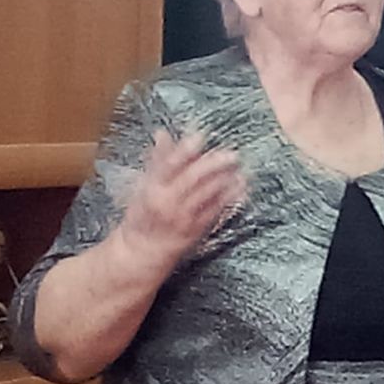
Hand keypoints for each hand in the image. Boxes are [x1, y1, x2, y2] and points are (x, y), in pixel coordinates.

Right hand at [117, 132, 244, 276]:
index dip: (185, 150)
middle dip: (214, 164)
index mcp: (153, 188)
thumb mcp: (144, 186)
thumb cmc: (143, 215)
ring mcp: (183, 216)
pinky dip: (229, 198)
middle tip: (232, 154)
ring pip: (207, 194)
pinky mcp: (196, 228)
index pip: (169, 165)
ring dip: (226, 179)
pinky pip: (215, 211)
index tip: (200, 135)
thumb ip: (157, 160)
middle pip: (193, 178)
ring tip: (239, 168)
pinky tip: (240, 188)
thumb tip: (162, 133)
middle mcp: (168, 201)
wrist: (144, 250)